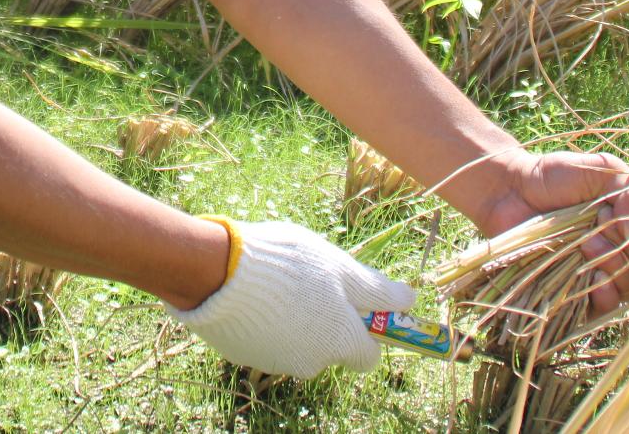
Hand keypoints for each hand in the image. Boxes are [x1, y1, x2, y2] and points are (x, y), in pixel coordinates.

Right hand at [166, 219, 415, 378]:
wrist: (219, 273)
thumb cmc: (289, 266)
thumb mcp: (339, 267)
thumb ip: (377, 289)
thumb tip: (409, 300)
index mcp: (340, 343)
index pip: (368, 355)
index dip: (366, 329)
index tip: (356, 304)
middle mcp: (312, 362)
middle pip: (332, 347)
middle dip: (327, 321)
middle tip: (312, 282)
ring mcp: (277, 362)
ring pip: (298, 343)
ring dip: (297, 319)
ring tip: (279, 282)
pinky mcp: (246, 355)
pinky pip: (267, 340)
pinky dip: (267, 321)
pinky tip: (255, 293)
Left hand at [469, 148, 628, 313]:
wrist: (510, 191)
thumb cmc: (556, 176)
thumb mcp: (603, 169)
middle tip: (601, 220)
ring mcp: (606, 274)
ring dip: (618, 266)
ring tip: (587, 242)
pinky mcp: (580, 294)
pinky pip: (608, 308)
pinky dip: (607, 294)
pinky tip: (594, 278)